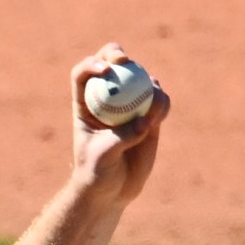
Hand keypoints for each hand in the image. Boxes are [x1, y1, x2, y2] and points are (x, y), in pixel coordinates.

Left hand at [69, 44, 171, 209]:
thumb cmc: (98, 174)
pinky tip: (158, 116)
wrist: (113, 190)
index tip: (104, 69)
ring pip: (140, 79)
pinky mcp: (149, 116)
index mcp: (85, 104)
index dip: (90, 65)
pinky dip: (161, 104)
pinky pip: (159, 101)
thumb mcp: (103, 156)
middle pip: (111, 64)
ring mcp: (130, 105)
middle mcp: (108, 99)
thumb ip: (122, 137)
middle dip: (116, 54)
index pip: (83, 75)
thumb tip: (144, 121)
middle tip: (125, 61)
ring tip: (150, 111)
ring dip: (147, 84)